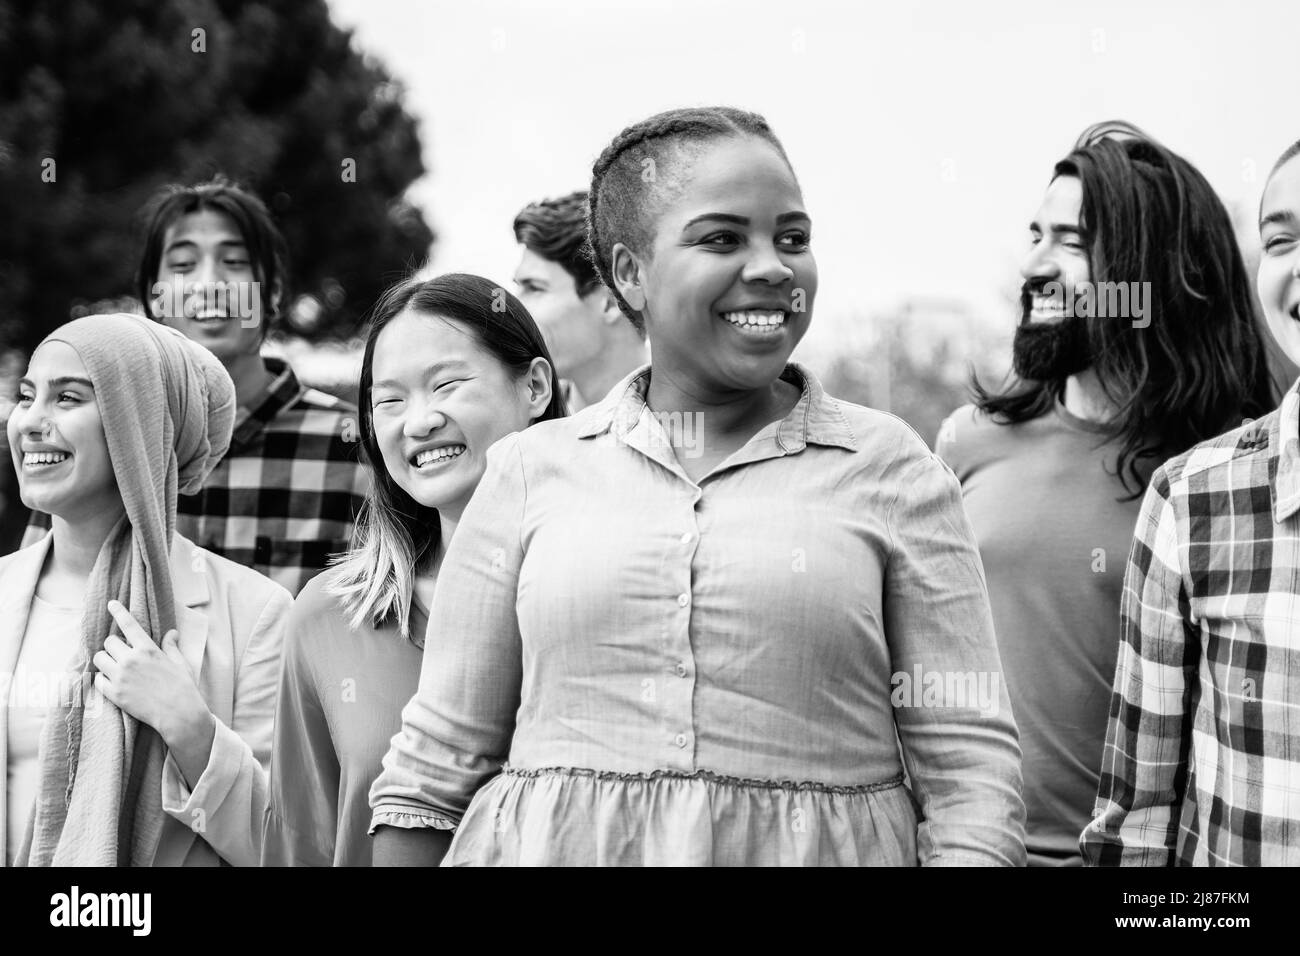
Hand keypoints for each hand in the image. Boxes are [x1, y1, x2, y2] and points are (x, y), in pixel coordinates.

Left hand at [93, 600, 212, 754]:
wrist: (179, 713)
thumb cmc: (184, 687)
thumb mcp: (181, 662)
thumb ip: (171, 646)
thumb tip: (172, 633)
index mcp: (148, 649)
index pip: (129, 624)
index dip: (118, 611)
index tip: (111, 604)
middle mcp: (131, 660)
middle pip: (109, 642)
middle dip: (114, 646)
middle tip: (121, 653)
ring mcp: (121, 677)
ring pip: (99, 659)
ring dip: (105, 661)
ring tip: (114, 667)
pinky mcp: (114, 694)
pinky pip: (98, 679)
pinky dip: (103, 679)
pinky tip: (112, 682)